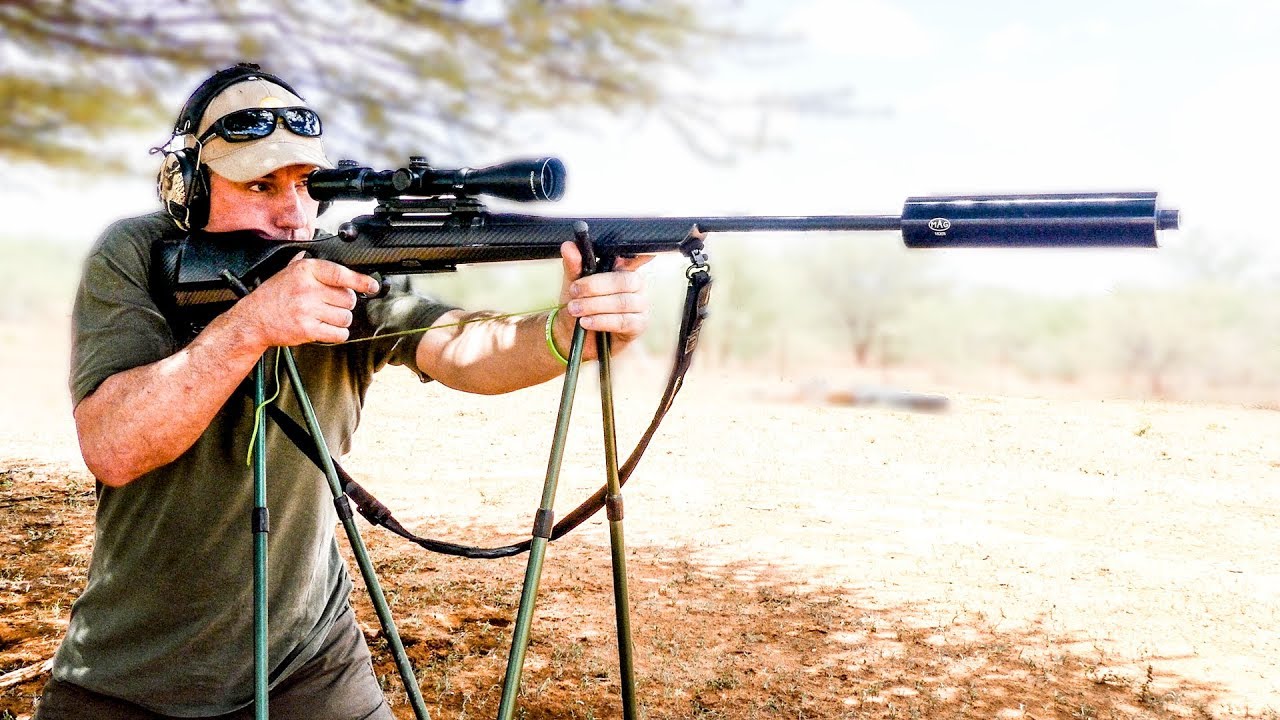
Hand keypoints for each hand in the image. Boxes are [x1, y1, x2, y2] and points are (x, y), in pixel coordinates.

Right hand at [231, 253, 380, 347]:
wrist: (253, 319)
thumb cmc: (273, 295)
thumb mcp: (289, 271)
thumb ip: (314, 267)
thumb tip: (344, 268)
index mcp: (306, 270)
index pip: (342, 274)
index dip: (361, 281)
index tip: (372, 286)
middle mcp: (308, 288)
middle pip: (348, 298)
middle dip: (344, 303)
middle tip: (330, 304)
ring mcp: (308, 310)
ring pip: (346, 317)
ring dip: (341, 319)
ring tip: (325, 316)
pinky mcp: (308, 329)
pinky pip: (338, 333)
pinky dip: (337, 333)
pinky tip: (326, 328)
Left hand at [554, 241, 653, 358]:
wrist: (571, 335)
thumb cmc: (578, 305)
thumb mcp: (572, 283)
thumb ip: (573, 265)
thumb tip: (568, 246)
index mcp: (623, 270)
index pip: (635, 258)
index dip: (636, 256)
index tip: (619, 259)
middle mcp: (635, 286)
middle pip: (625, 280)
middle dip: (596, 286)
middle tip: (574, 292)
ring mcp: (640, 306)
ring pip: (623, 302)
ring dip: (595, 305)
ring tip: (575, 309)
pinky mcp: (639, 325)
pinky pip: (623, 321)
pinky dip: (602, 321)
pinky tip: (586, 322)